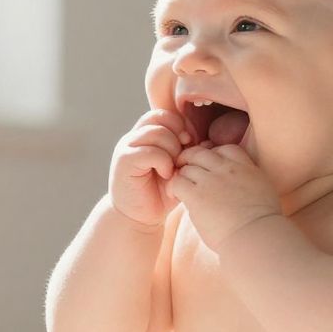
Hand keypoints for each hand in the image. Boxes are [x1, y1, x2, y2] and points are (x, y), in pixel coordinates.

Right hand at [109, 109, 192, 228]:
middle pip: (161, 118)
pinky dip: (163, 162)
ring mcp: (127, 147)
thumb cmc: (161, 193)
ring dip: (172, 150)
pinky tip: (167, 175)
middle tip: (183, 157)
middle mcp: (134, 137)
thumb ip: (187, 151)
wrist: (139, 217)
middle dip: (178, 137)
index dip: (182, 126)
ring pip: (157, 133)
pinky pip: (149, 151)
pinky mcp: (124, 161)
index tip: (190, 145)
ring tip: (174, 168)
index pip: (166, 114)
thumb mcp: (178, 167)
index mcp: (146, 134)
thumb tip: (208, 141)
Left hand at [167, 143, 280, 248]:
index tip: (210, 168)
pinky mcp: (197, 196)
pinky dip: (174, 187)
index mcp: (246, 168)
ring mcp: (212, 181)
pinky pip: (177, 182)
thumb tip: (243, 187)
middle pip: (202, 153)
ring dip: (182, 176)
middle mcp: (228, 170)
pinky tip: (176, 196)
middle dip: (191, 160)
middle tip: (186, 172)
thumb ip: (251, 183)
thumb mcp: (265, 193)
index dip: (214, 155)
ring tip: (181, 189)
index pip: (226, 149)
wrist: (255, 237)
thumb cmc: (262, 226)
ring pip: (187, 166)